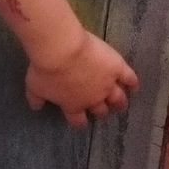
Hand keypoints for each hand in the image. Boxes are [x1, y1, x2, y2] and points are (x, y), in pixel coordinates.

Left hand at [24, 30, 139, 127]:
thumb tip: (35, 107)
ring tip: (121, 102)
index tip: (81, 120)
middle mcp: (93, 98)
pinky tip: (133, 84)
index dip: (80, 121)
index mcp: (73, 105)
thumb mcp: (34, 85)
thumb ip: (36, 98)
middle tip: (102, 106)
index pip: (79, 120)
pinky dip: (133, 82)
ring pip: (118, 98)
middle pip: (101, 110)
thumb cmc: (45, 68)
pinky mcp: (116, 68)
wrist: (61, 48)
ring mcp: (107, 84)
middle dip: (101, 109)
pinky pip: (129, 78)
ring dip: (120, 101)